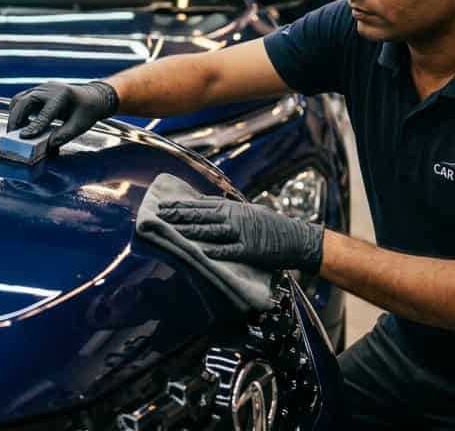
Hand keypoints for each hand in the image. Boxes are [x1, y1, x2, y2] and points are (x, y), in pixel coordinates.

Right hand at [6, 80, 118, 148]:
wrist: (90, 97)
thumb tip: (48, 145)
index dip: (34, 126)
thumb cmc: (86, 112)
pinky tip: (19, 124)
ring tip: (13, 131)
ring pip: (19, 99)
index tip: (24, 136)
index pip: (45, 113)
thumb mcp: (80, 126)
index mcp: (63, 96)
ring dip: (14, 115)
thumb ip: (64, 135)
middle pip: (25, 101)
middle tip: (11, 135)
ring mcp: (41, 88)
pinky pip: (21, 99)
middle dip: (15, 118)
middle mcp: (49, 89)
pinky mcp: (36, 91)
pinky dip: (16, 111)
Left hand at [159, 198, 323, 273]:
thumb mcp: (248, 210)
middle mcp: (234, 218)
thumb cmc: (271, 225)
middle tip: (158, 216)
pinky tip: (198, 251)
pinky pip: (227, 251)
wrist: (296, 238)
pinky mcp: (248, 250)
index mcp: (232, 208)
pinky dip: (213, 251)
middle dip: (177, 216)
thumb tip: (204, 203)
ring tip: (170, 230)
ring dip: (188, 231)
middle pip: (200, 216)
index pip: (199, 205)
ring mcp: (240, 234)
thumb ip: (226, 207)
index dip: (180, 205)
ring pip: (209, 231)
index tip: (163, 205)